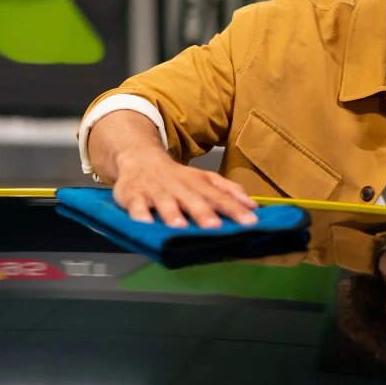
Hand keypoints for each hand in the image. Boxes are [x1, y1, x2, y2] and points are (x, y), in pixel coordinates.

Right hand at [112, 153, 258, 228]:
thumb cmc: (176, 176)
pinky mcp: (133, 196)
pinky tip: (144, 224)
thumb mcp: (203, 178)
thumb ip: (227, 190)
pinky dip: (139, 215)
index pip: (219, 196)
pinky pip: (136, 206)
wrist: (140, 158)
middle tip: (215, 226)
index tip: (250, 221)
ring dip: (172, 214)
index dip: (235, 208)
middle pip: (193, 199)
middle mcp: (178, 185)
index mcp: (198, 182)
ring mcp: (155, 190)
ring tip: (179, 227)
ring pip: (164, 202)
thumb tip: (252, 205)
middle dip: (204, 213)